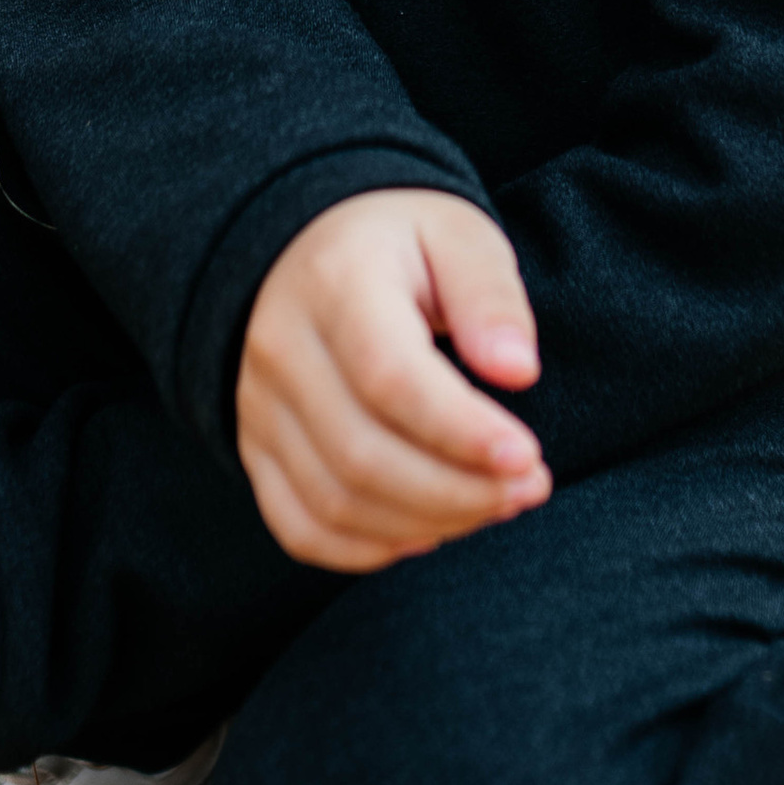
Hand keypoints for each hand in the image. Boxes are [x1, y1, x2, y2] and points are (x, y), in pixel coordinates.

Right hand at [236, 187, 550, 572]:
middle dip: (458, 491)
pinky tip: (428, 530)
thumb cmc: (401, 242)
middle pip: (361, 455)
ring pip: (334, 502)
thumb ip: (490, 297)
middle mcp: (282, 349)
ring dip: (426, 522)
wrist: (311, 242)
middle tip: (528, 487)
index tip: (527, 456)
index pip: (390, 378)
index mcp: (335, 283)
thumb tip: (519, 371)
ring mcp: (258, 405)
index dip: (461, 431)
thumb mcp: (458, 236)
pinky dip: (368, 548)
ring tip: (494, 503)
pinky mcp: (255, 446)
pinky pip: (301, 526)